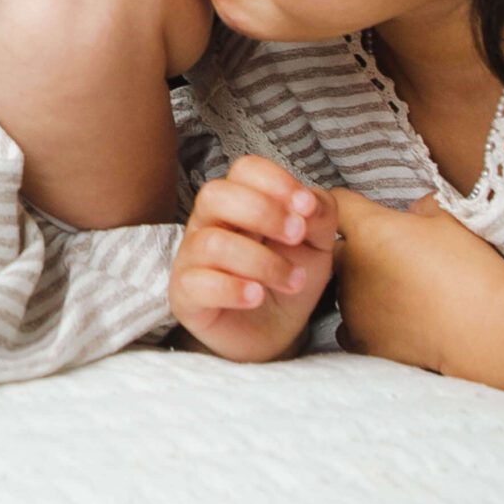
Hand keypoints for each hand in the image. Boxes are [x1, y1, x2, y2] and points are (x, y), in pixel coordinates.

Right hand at [171, 155, 337, 361]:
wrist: (274, 334)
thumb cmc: (287, 279)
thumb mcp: (317, 245)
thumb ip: (320, 215)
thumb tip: (309, 203)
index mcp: (240, 202)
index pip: (244, 170)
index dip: (275, 182)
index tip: (306, 207)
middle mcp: (209, 223)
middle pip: (214, 194)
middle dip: (263, 212)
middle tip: (297, 237)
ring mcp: (192, 259)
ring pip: (212, 242)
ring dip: (262, 261)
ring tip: (292, 282)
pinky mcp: (184, 295)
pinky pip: (197, 283)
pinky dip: (232, 288)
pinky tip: (257, 297)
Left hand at [332, 189, 503, 373]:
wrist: (484, 324)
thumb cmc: (469, 268)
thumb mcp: (450, 222)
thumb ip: (424, 209)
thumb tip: (416, 212)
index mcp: (368, 229)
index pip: (338, 203)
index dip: (351, 206)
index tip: (364, 213)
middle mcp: (349, 265)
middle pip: (337, 250)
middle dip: (356, 251)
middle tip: (391, 259)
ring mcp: (351, 305)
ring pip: (343, 288)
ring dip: (361, 288)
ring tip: (401, 295)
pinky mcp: (359, 339)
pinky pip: (348, 326)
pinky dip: (363, 323)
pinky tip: (390, 322)